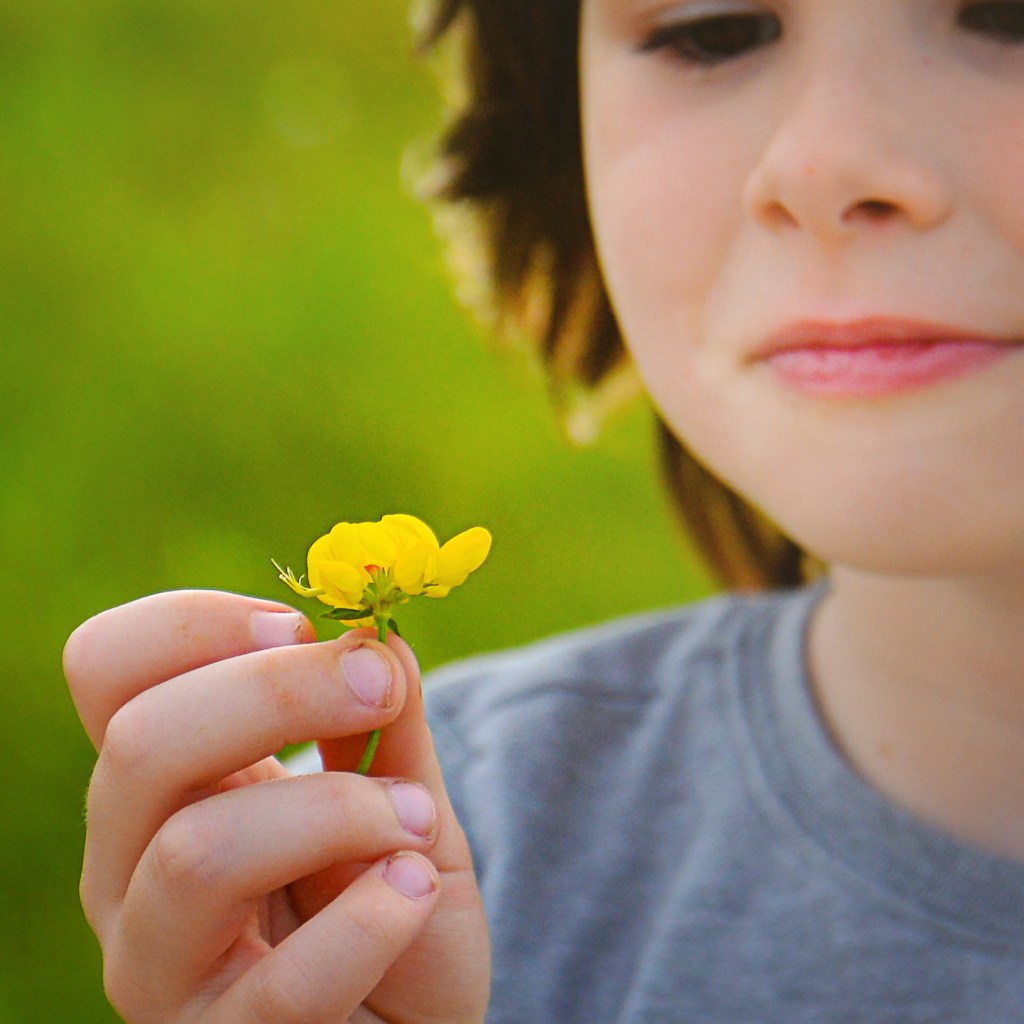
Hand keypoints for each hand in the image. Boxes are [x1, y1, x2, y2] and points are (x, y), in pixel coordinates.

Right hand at [64, 590, 489, 1022]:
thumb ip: (391, 722)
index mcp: (163, 780)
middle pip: (144, 741)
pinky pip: (279, 987)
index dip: (194, 624)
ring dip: (335, 812)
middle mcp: (128, 865)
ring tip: (414, 822)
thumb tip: (383, 638)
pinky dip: (369, 923)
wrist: (413, 1019)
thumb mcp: (400, 792)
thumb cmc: (390, 893)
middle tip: (381, 689)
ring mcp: (158, 966)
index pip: (106, 668)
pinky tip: (414, 893)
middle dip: (281, 692)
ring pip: (195, 853)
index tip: (298, 624)